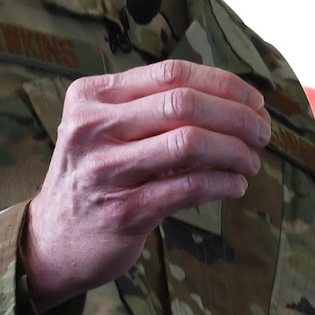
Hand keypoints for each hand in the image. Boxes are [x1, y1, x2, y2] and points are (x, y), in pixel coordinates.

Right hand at [23, 61, 268, 310]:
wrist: (52, 241)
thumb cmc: (94, 177)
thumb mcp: (107, 129)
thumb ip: (153, 108)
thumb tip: (236, 101)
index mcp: (93, 96)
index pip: (171, 73)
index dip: (223, 84)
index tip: (254, 101)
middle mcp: (94, 127)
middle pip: (183, 103)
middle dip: (236, 116)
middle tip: (262, 133)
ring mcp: (106, 170)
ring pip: (189, 143)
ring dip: (234, 150)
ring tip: (251, 161)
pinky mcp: (124, 211)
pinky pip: (188, 188)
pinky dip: (222, 183)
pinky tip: (235, 185)